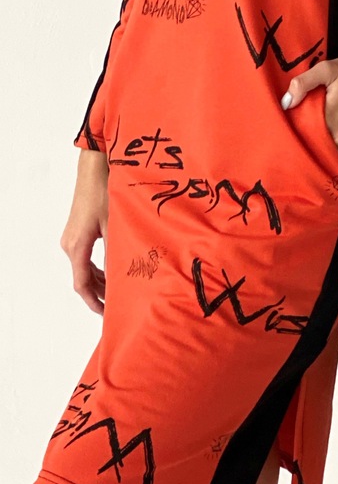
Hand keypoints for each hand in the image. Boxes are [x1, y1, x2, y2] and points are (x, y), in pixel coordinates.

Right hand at [61, 150, 109, 314]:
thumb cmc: (104, 194)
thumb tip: (122, 276)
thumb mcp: (114, 226)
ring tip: (117, 292)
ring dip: (98, 281)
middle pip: (82, 278)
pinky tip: (111, 272)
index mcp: (77, 246)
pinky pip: (84, 257)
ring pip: (83, 268)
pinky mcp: (77, 231)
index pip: (81, 284)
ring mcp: (71, 238)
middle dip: (99, 294)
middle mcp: (70, 245)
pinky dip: (96, 268)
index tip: (106, 314)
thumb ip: (115, 253)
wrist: (94, 170)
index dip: (93, 302)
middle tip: (117, 306)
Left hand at [282, 53, 337, 170]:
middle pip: (314, 151)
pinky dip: (335, 165)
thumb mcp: (329, 69)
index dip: (294, 136)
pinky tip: (329, 159)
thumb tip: (286, 103)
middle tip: (298, 143)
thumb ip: (303, 82)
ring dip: (320, 157)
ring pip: (328, 161)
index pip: (301, 137)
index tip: (288, 134)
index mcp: (326, 120)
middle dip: (306, 148)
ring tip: (313, 150)